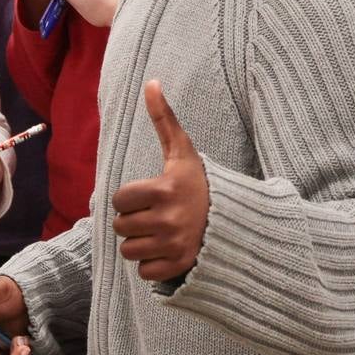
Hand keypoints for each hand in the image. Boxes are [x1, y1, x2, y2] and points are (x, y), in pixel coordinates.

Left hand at [112, 80, 208, 281]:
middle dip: (133, 221)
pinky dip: (150, 264)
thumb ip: (164, 118)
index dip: (129, 198)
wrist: (234, 218)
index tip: (148, 195)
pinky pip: (144, 272)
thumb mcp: (182, 151)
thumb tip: (151, 82)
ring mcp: (174, 245)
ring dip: (138, 243)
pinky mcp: (179, 266)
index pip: (119, 200)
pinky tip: (165, 249)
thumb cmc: (200, 182)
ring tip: (157, 232)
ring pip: (129, 251)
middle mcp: (168, 219)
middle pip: (121, 227)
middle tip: (152, 214)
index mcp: (164, 189)